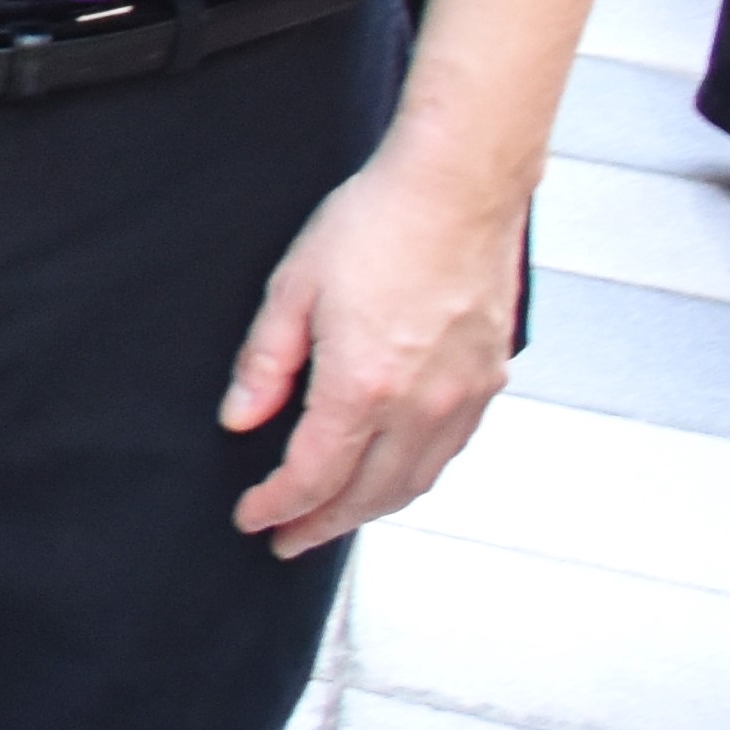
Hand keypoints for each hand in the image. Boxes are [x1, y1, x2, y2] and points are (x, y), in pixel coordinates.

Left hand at [223, 149, 527, 554]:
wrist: (459, 188)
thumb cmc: (376, 224)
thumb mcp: (291, 288)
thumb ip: (264, 364)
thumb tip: (240, 419)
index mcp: (362, 385)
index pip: (312, 475)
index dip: (276, 505)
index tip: (251, 517)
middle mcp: (420, 404)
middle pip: (366, 494)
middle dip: (320, 525)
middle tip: (286, 541)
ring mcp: (462, 396)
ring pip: (413, 482)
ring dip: (369, 510)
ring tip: (332, 519)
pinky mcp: (489, 380)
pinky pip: (448, 452)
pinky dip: (413, 477)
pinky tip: (391, 475)